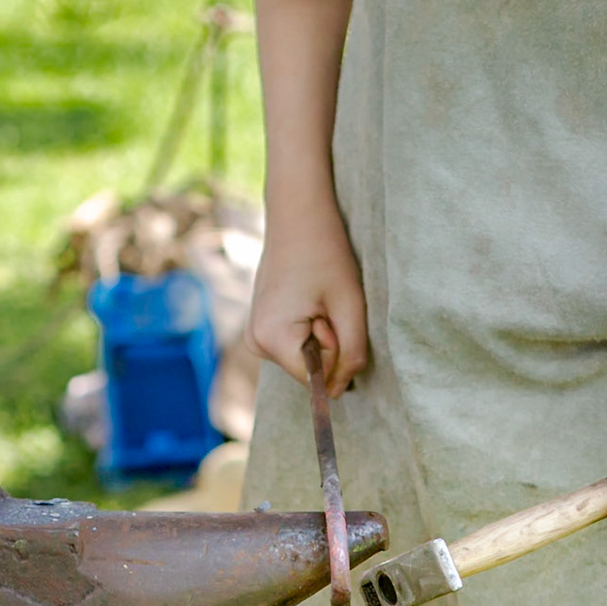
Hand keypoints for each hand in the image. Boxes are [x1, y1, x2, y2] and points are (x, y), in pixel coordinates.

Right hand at [245, 201, 367, 397]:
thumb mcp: (350, 306)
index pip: (315, 378)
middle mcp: (255, 342)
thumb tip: (339, 392)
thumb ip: (352, 354)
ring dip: (321, 333)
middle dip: (328, 342)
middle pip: (308, 369)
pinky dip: (310, 328)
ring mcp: (254, 335)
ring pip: (304, 358)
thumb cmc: (326, 253)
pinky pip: (296, 345)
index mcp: (271, 339)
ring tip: (316, 296)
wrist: (298, 213)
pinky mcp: (260, 327)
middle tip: (324, 301)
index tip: (331, 312)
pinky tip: (307, 297)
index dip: (336, 350)